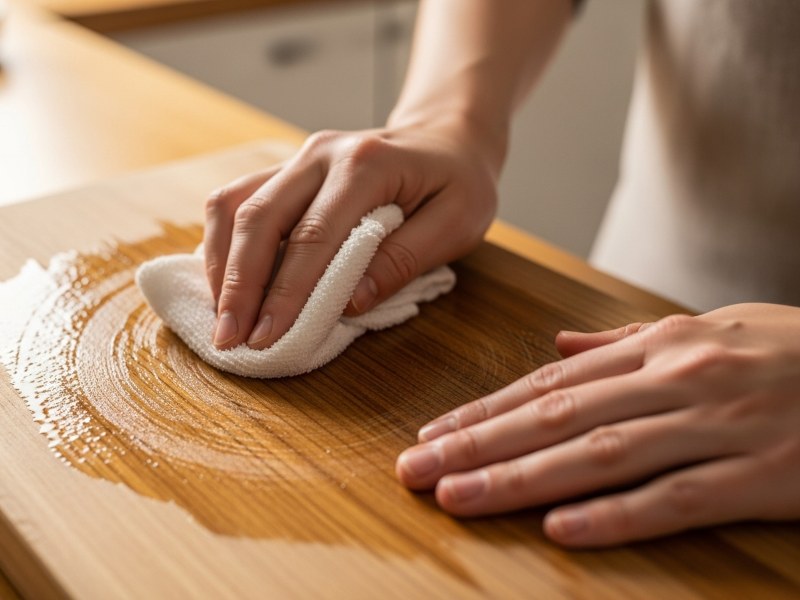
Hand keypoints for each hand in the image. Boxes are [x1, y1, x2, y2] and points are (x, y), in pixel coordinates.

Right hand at [203, 120, 499, 349]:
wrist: (445, 138)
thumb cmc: (458, 183)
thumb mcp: (457, 222)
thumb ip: (404, 259)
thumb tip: (348, 302)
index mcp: (365, 165)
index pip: (314, 235)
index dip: (286, 291)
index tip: (266, 337)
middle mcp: (320, 154)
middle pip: (259, 218)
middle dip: (239, 285)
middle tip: (228, 339)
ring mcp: (298, 159)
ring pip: (234, 204)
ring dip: (221, 264)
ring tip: (221, 317)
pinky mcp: (286, 171)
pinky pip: (238, 201)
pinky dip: (223, 243)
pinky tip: (225, 282)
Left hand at [396, 303, 799, 546]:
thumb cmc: (791, 352)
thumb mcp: (711, 327)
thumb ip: (628, 339)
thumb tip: (559, 343)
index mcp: (661, 347)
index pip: (552, 381)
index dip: (488, 408)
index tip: (434, 433)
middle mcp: (677, 380)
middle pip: (557, 415)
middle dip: (480, 443)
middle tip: (417, 470)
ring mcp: (717, 428)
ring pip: (600, 454)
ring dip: (522, 478)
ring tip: (460, 498)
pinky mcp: (760, 477)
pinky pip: (676, 498)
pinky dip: (616, 516)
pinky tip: (559, 529)